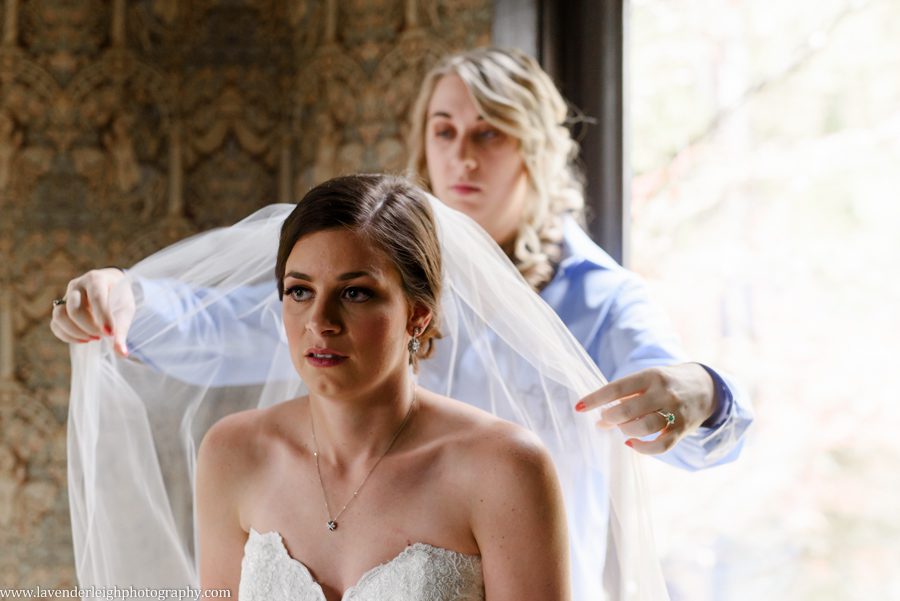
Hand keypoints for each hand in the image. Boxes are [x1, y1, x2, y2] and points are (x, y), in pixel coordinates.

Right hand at [49, 268, 133, 355]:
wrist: (109, 286)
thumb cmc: (118, 297)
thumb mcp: (125, 309)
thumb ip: (122, 330)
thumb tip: (122, 353)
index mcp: (96, 280)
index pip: (96, 298)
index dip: (102, 317)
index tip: (110, 333)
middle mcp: (77, 285)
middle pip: (74, 309)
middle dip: (89, 327)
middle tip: (103, 335)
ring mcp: (65, 296)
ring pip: (59, 316)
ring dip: (76, 332)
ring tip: (93, 338)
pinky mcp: (60, 308)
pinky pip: (55, 324)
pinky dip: (67, 336)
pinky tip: (84, 340)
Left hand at [575, 363, 715, 453]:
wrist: (706, 388)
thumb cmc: (666, 384)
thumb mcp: (648, 380)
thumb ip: (626, 395)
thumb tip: (599, 418)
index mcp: (651, 376)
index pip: (617, 388)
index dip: (595, 398)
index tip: (578, 407)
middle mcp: (663, 393)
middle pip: (629, 409)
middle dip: (610, 418)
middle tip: (604, 421)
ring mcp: (674, 412)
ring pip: (644, 427)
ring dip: (625, 430)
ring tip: (622, 429)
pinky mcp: (682, 430)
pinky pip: (661, 445)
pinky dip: (643, 448)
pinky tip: (631, 443)